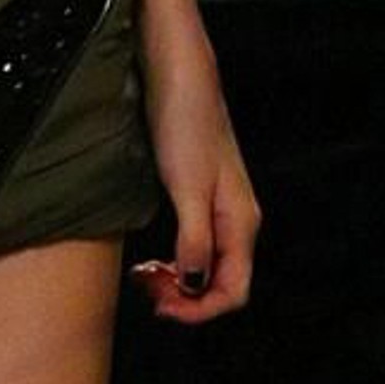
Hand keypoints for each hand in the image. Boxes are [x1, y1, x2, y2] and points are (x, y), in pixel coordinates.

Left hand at [131, 27, 259, 323]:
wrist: (178, 72)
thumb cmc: (183, 123)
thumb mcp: (187, 187)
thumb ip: (195, 239)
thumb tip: (195, 285)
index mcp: (241, 222)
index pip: (234, 292)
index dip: (199, 311)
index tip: (160, 308)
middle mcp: (236, 218)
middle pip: (222, 282)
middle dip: (185, 298)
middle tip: (144, 288)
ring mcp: (219, 204)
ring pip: (207, 263)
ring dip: (177, 279)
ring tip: (143, 275)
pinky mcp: (200, 189)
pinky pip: (195, 242)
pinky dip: (174, 258)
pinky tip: (152, 254)